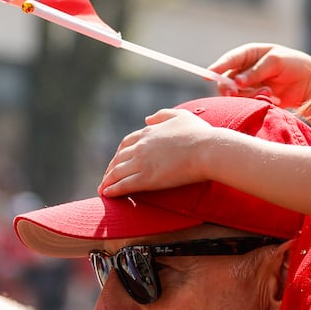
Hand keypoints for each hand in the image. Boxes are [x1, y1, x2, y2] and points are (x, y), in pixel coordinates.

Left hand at [99, 108, 217, 195]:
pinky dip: (113, 189)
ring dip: (107, 181)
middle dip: (111, 168)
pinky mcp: (146, 178)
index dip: (120, 153)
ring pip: (117, 172)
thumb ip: (162, 115)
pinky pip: (124, 185)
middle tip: (106, 177)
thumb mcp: (181, 116)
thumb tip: (146, 119)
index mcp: (149, 132)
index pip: (127, 143)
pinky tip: (107, 194)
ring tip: (102, 189)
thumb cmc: (200, 134)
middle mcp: (141, 146)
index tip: (117, 160)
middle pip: (118, 158)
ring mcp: (142, 162)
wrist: (208, 150)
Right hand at [209, 42, 310, 108]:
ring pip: (236, 93)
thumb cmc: (295, 65)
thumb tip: (236, 82)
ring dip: (248, 95)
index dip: (219, 67)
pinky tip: (271, 99)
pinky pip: (246, 101)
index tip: (210, 76)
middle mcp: (247, 69)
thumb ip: (255, 70)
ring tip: (268, 93)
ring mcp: (251, 84)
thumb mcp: (276, 62)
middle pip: (227, 79)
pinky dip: (255, 101)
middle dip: (230, 87)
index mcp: (250, 53)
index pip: (230, 59)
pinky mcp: (256, 97)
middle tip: (234, 94)